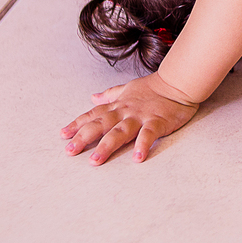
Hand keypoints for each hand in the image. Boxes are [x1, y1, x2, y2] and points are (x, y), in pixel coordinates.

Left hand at [60, 72, 198, 164]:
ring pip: (120, 132)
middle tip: (70, 151)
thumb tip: (92, 97)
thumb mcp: (128, 88)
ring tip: (95, 161)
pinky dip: (143, 145)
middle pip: (101, 124)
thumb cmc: (154, 87)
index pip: (94, 114)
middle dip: (84, 137)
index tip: (63, 135)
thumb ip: (110, 94)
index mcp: (118, 105)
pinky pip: (148, 134)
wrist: (178, 82)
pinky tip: (137, 158)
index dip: (78, 124)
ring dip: (107, 146)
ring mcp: (141, 117)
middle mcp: (126, 111)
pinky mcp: (157, 122)